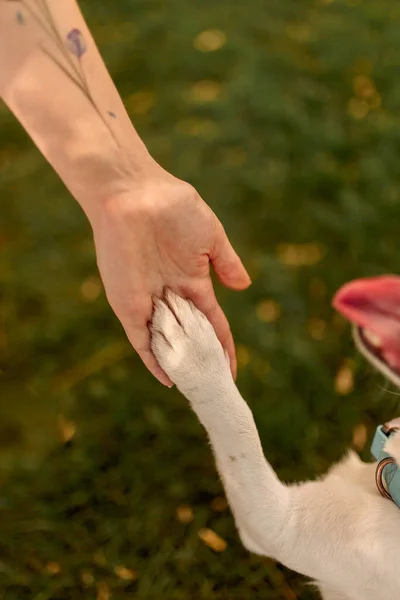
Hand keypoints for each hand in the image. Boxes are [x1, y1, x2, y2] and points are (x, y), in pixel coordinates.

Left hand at [90, 167, 250, 385]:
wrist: (133, 193)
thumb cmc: (174, 207)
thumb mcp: (210, 235)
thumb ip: (225, 262)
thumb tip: (244, 287)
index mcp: (192, 279)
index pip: (212, 321)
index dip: (224, 345)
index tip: (232, 368)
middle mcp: (171, 295)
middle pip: (190, 337)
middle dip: (203, 361)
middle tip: (216, 387)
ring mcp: (149, 302)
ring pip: (167, 342)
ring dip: (181, 365)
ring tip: (198, 390)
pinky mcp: (128, 304)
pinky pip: (141, 339)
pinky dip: (153, 359)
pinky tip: (168, 379)